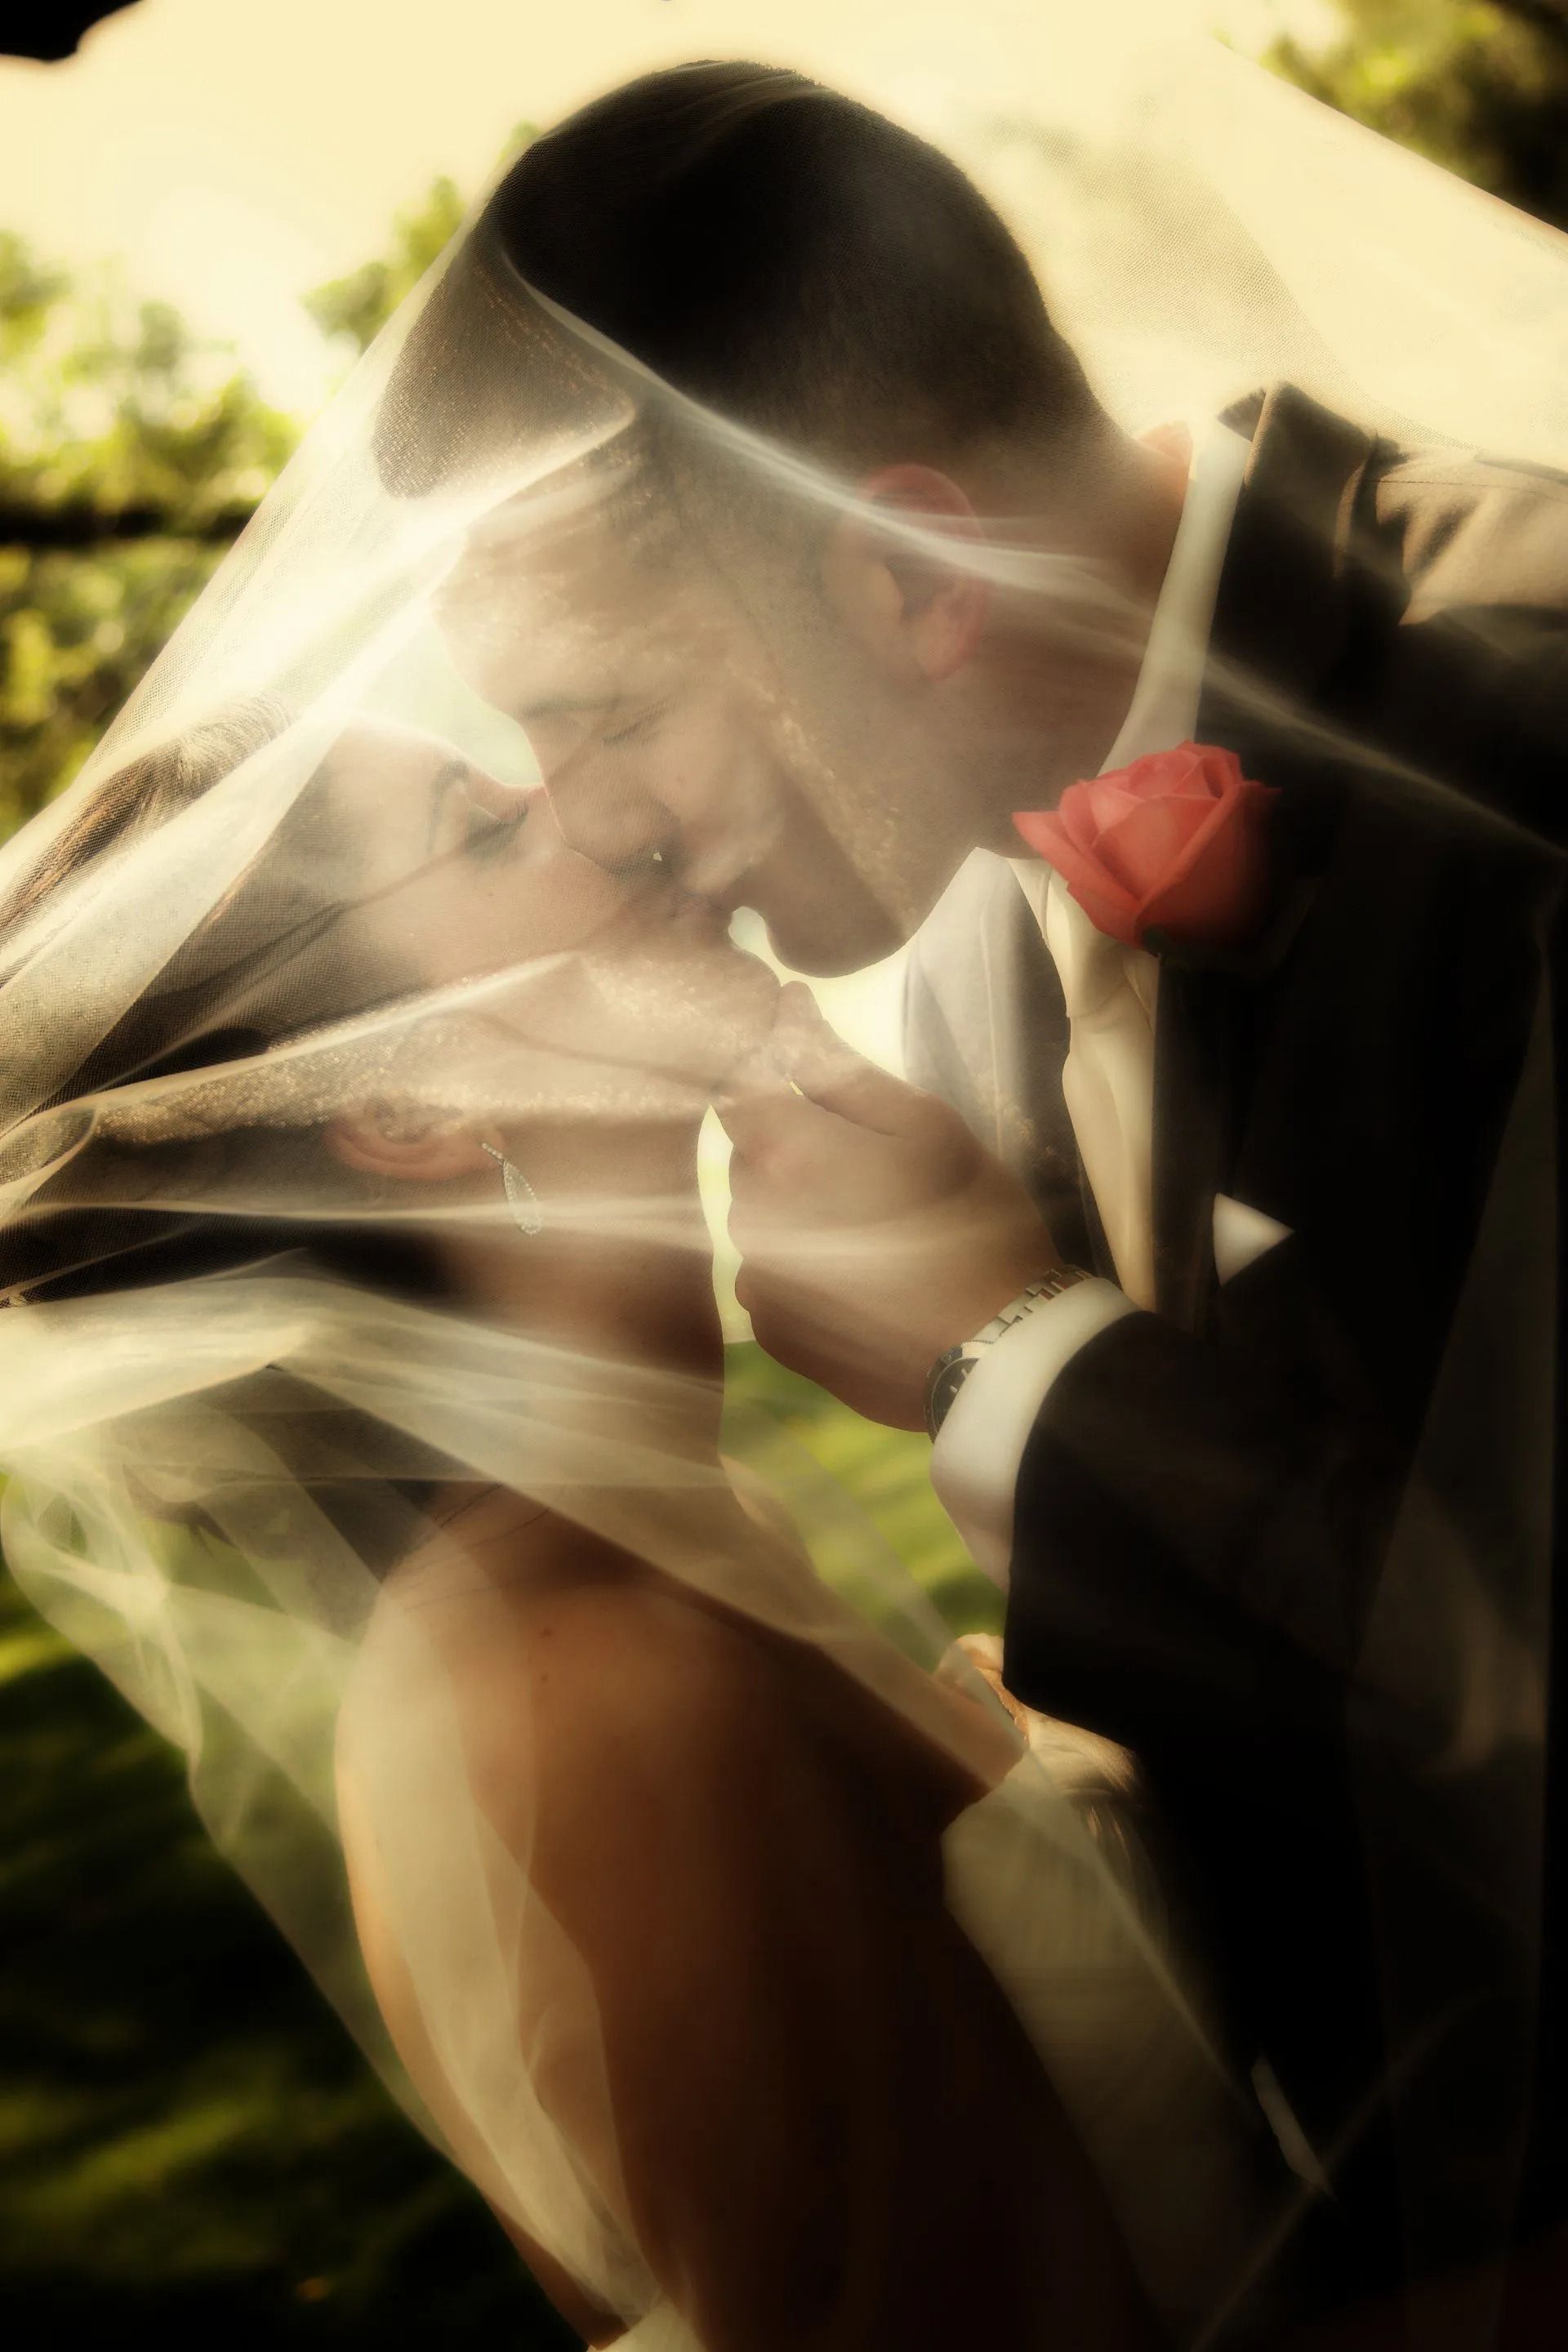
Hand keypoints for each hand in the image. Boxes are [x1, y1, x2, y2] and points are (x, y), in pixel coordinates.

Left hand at [716, 986, 1062, 1427]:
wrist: (996, 1355)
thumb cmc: (974, 1223)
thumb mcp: (925, 1126)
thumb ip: (840, 1068)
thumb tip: (786, 1010)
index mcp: (785, 1155)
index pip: (737, 1086)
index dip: (767, 1067)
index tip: (809, 1068)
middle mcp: (749, 1219)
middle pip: (750, 1154)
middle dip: (794, 1142)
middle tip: (871, 1160)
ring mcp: (756, 1282)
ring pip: (760, 1216)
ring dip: (798, 1205)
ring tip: (874, 1224)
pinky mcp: (772, 1331)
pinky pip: (772, 1274)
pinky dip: (803, 1264)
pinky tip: (863, 1277)